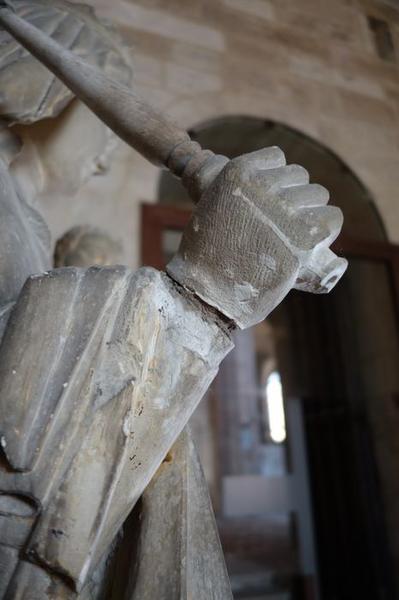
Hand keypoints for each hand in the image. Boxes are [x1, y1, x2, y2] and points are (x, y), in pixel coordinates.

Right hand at [167, 146, 346, 328]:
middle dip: (295, 197)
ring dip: (312, 212)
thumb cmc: (208, 257)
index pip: (277, 158)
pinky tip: (314, 242)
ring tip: (298, 235)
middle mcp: (262, 185)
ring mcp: (284, 209)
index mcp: (237, 173)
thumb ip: (242, 193)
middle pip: (300, 176)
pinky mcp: (303, 236)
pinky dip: (327, 229)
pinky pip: (331, 218)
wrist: (209, 291)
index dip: (277, 180)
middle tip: (284, 225)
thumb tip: (276, 190)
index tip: (269, 201)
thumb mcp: (213, 209)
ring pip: (318, 195)